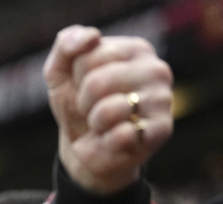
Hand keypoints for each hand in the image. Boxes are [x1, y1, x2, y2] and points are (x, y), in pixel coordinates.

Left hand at [44, 25, 172, 194]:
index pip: (88, 57)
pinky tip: (114, 140)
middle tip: (93, 109)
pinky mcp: (161, 131)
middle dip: (84, 102)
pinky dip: (105, 143)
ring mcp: (162, 100)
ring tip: (103, 124)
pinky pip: (121, 136)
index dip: (76, 78)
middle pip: (96, 83)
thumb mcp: (60, 72)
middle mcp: (156, 70)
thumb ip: (66, 44)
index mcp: (135, 49)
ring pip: (107, 111)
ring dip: (94, 124)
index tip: (85, 86)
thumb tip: (91, 36)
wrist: (85, 148)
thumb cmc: (77, 105)